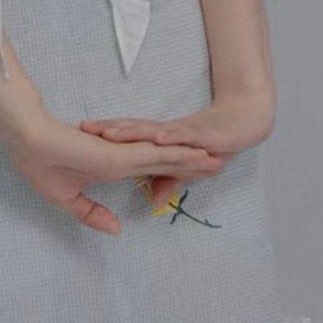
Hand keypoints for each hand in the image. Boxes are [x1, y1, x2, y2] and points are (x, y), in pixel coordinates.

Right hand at [0, 108, 225, 235]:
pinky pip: (157, 155)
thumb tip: (116, 230)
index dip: (172, 170)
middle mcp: (123, 157)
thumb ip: (92, 213)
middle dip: (192, 165)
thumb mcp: (68, 197)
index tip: (193, 174)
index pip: (149, 169)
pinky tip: (199, 157)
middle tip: (218, 165)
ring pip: (167, 157)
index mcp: (112, 165)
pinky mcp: (121, 153)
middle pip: (165, 161)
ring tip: (218, 162)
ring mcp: (124, 153)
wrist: (26, 139)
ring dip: (193, 161)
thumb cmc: (41, 162)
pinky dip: (180, 156)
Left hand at [78, 90, 274, 207]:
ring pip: (151, 131)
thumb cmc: (213, 142)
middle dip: (108, 129)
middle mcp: (166, 133)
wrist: (244, 121)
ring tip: (109, 132)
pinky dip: (170, 137)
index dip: (104, 136)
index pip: (127, 136)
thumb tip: (152, 201)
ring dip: (130, 132)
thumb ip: (168, 180)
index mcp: (159, 140)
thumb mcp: (187, 167)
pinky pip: (182, 136)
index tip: (79, 135)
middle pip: (132, 130)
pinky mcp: (201, 134)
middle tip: (83, 127)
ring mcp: (182, 132)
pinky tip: (157, 138)